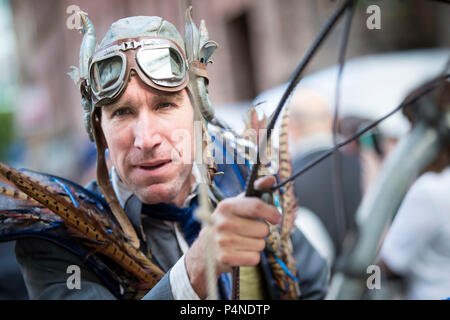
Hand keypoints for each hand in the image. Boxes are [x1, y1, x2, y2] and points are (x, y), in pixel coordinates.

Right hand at [185, 175, 279, 297]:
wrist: (204, 249)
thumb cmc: (227, 222)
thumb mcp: (237, 204)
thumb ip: (256, 191)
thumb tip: (271, 178)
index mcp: (226, 206)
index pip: (256, 206)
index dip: (271, 212)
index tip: (276, 218)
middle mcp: (222, 222)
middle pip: (263, 229)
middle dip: (262, 231)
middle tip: (251, 231)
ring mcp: (222, 241)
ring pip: (260, 245)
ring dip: (256, 244)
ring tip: (243, 241)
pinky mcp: (225, 258)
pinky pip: (254, 258)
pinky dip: (252, 257)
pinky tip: (241, 252)